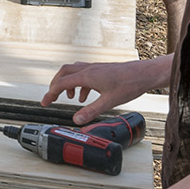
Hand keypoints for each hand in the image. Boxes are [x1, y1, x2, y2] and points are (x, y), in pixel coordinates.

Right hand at [42, 57, 169, 125]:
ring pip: (73, 72)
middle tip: (51, 98)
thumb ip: (91, 111)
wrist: (145, 74)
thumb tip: (76, 120)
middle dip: (55, 85)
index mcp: (87, 76)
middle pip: (63, 73)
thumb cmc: (130, 84)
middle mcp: (89, 69)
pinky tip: (85, 95)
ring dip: (67, 84)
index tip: (44, 102)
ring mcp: (95, 68)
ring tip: (69, 97)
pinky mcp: (102, 70)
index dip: (50, 93)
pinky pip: (84, 74)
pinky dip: (79, 84)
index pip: (61, 83)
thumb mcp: (109, 101)